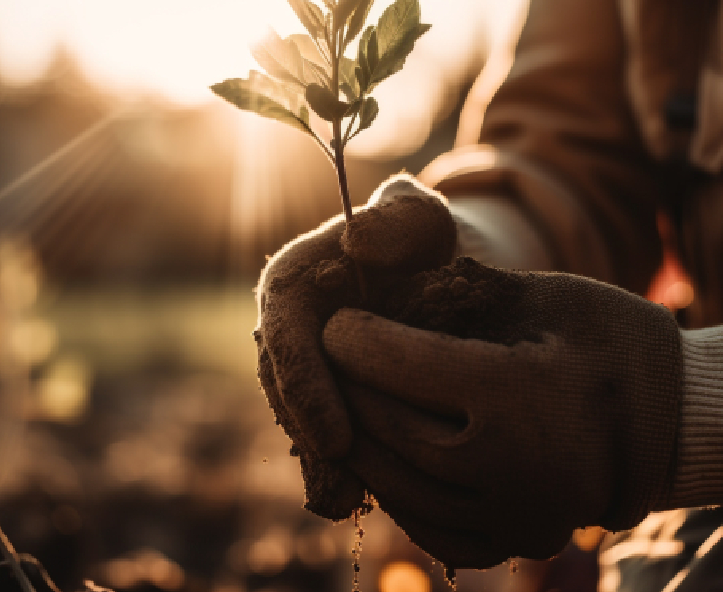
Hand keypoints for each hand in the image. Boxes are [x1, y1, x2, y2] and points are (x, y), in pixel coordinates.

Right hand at [255, 174, 456, 519]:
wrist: (437, 275)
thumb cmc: (427, 241)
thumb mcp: (421, 218)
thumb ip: (397, 218)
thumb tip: (358, 242)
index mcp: (292, 283)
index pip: (285, 336)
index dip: (305, 389)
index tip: (336, 435)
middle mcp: (287, 330)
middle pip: (286, 391)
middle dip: (312, 439)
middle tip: (345, 483)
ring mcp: (303, 369)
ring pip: (300, 422)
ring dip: (321, 465)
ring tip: (352, 503)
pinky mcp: (325, 398)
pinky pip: (323, 436)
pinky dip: (341, 468)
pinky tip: (367, 501)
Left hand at [322, 258, 681, 566]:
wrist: (679, 421)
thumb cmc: (615, 342)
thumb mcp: (551, 295)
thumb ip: (466, 293)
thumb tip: (384, 294)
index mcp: (521, 393)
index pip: (403, 365)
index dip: (357, 340)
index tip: (337, 322)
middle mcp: (513, 466)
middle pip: (390, 428)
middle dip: (348, 389)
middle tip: (330, 360)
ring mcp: (515, 515)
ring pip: (399, 485)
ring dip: (362, 443)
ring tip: (349, 404)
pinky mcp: (515, 541)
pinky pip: (430, 527)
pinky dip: (397, 489)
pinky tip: (387, 455)